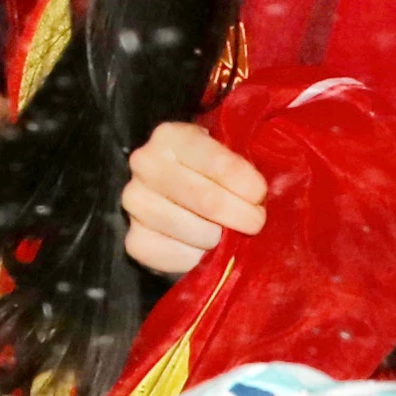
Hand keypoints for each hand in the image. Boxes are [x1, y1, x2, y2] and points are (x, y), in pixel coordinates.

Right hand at [120, 119, 266, 277]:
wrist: (181, 195)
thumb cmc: (213, 173)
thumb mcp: (226, 155)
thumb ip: (242, 168)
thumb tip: (261, 198)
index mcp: (170, 136)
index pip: (216, 161)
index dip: (245, 183)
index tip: (260, 196)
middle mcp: (145, 164)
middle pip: (206, 200)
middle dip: (241, 215)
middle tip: (256, 222)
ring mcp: (134, 202)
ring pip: (194, 231)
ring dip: (221, 239)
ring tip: (228, 234)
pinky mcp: (135, 240)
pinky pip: (177, 256)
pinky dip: (199, 258)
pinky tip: (205, 249)